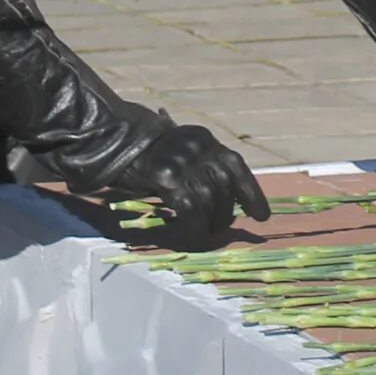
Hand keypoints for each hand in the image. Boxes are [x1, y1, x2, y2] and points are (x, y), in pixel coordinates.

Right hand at [103, 119, 270, 245]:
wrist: (114, 142)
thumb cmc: (152, 155)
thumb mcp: (184, 152)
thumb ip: (206, 169)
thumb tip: (234, 202)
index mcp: (205, 139)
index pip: (236, 165)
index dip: (252, 193)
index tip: (261, 217)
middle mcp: (196, 146)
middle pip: (223, 186)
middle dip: (226, 213)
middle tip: (221, 229)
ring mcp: (180, 160)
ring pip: (208, 200)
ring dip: (211, 224)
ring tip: (206, 234)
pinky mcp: (165, 177)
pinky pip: (189, 209)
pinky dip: (195, 228)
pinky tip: (193, 236)